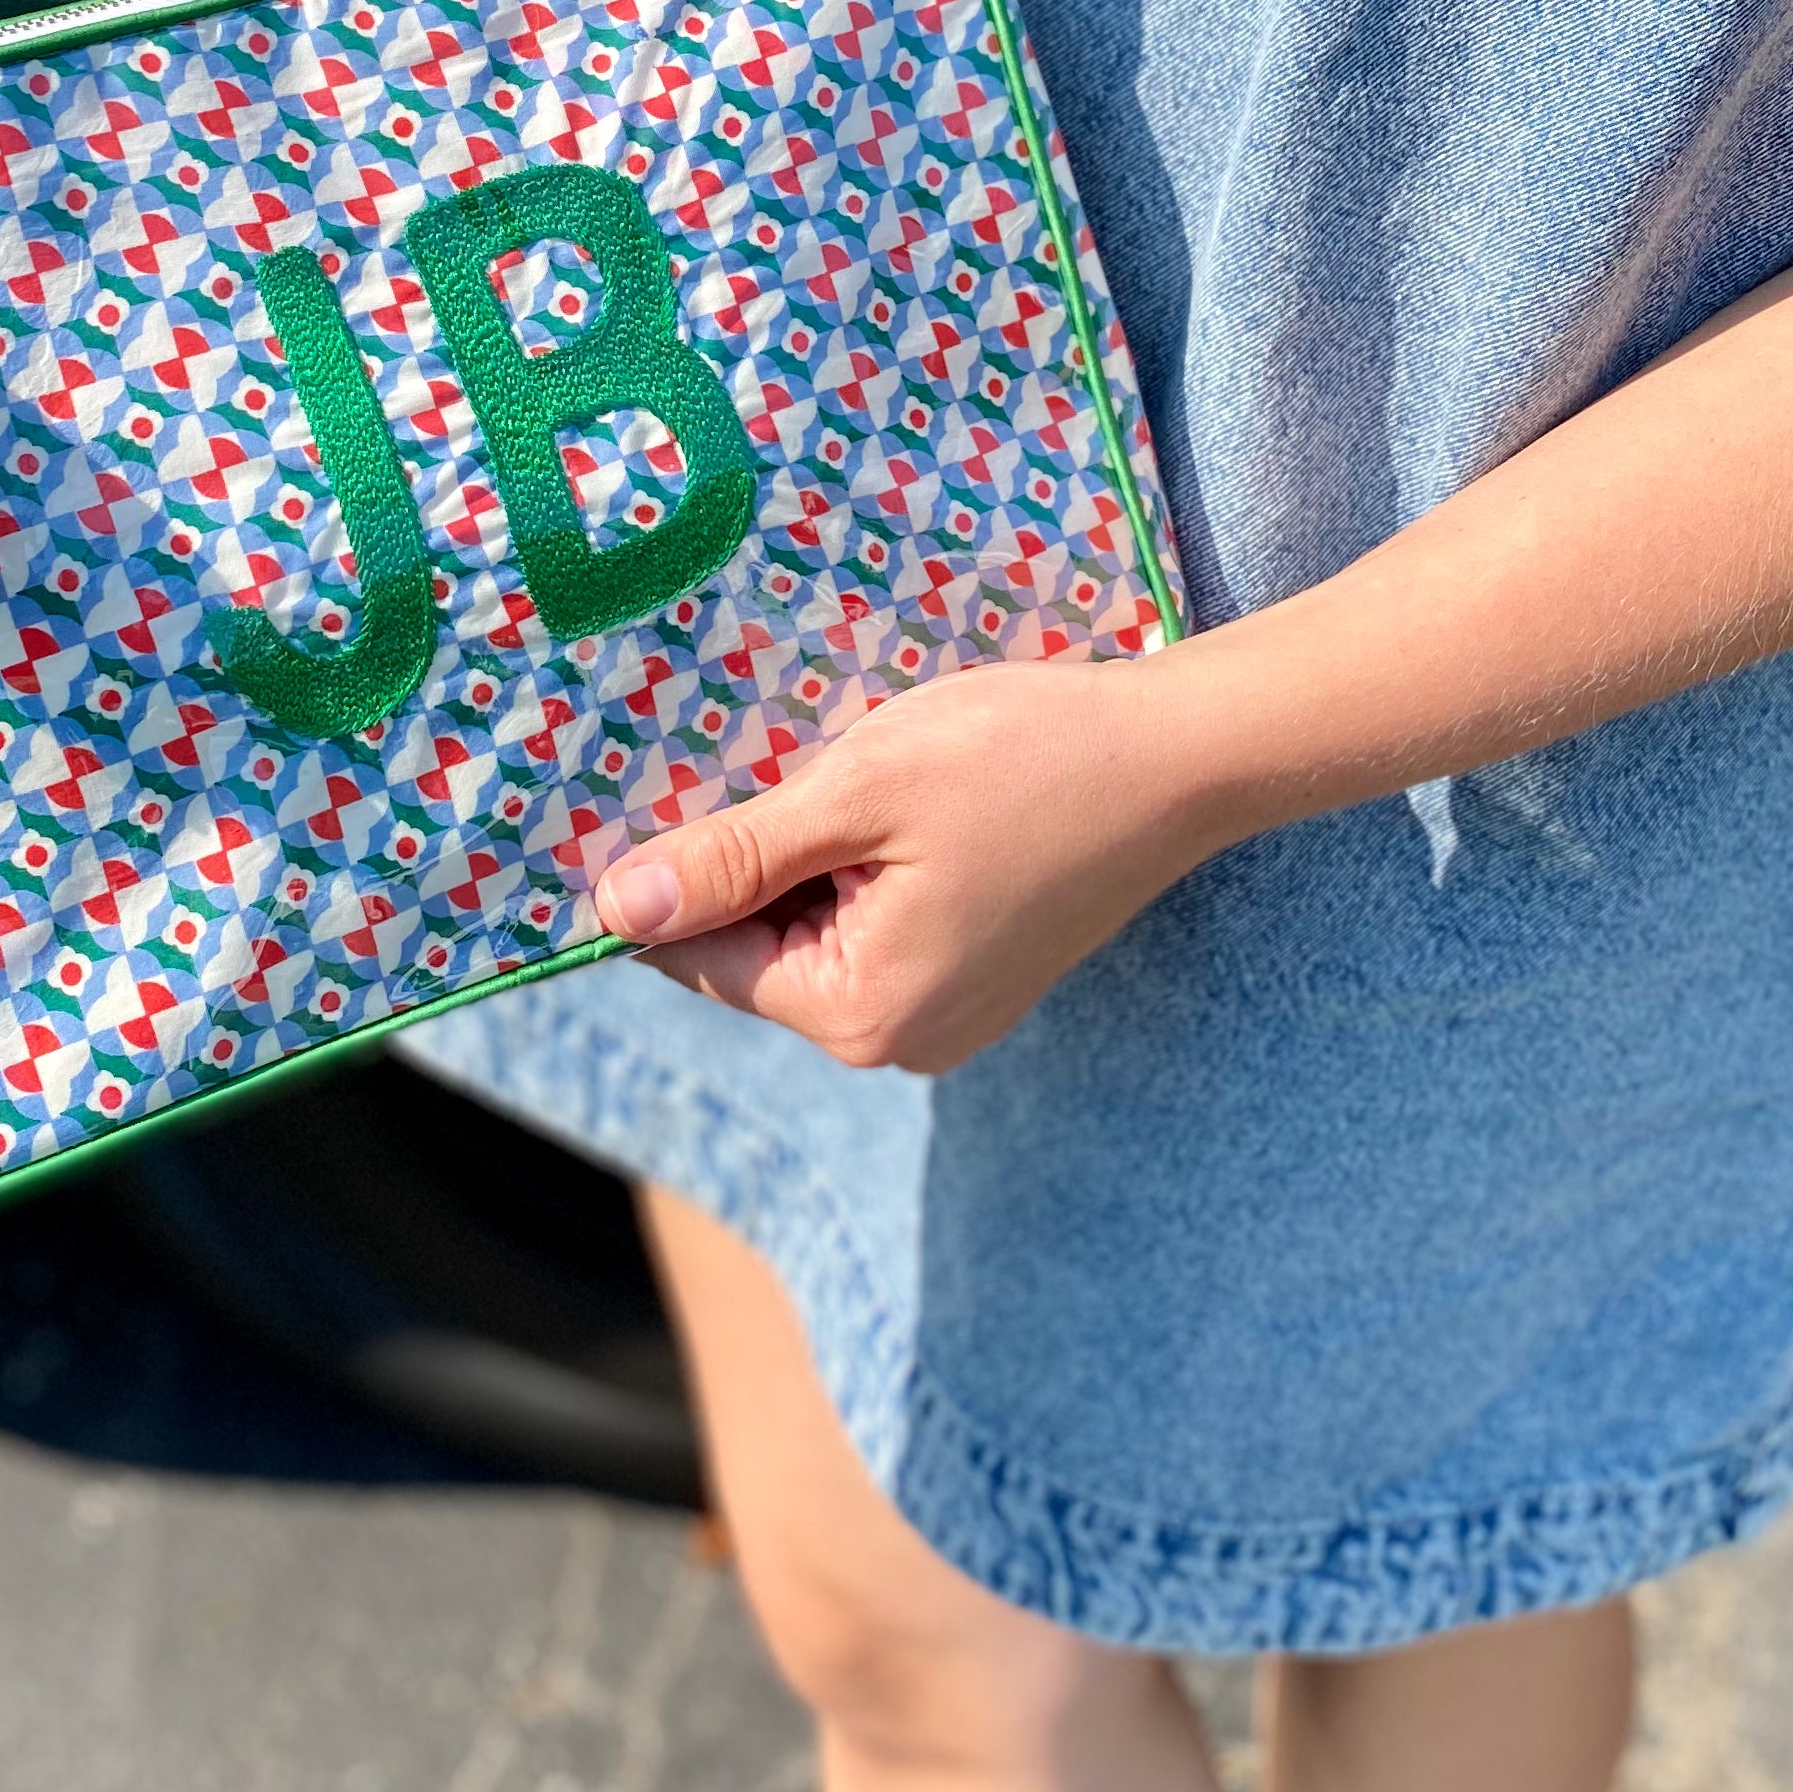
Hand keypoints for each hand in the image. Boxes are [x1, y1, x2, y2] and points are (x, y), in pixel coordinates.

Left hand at [592, 658, 1207, 1073]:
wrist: (1178, 755)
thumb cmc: (1020, 759)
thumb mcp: (858, 792)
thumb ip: (735, 859)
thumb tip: (613, 912)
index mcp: (861, 1014)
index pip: (704, 956)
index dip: (665, 874)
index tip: (640, 792)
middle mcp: (902, 1040)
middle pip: (760, 948)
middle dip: (745, 858)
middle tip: (752, 751)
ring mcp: (949, 1012)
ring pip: (818, 929)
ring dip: (805, 852)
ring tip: (829, 762)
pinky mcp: (981, 972)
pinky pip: (876, 924)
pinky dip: (860, 862)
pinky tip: (883, 792)